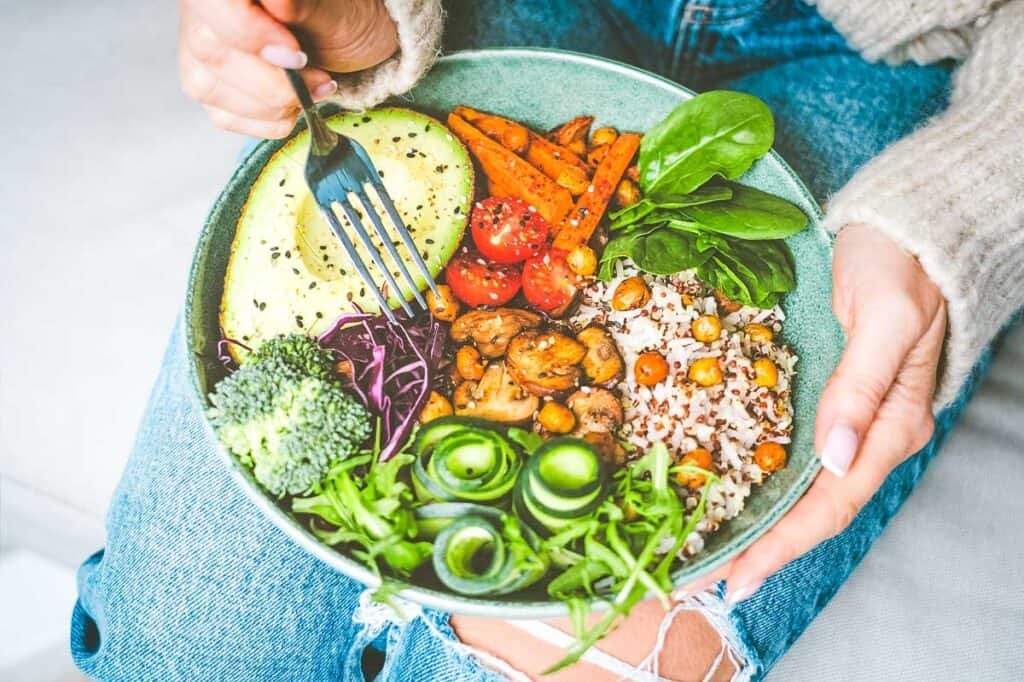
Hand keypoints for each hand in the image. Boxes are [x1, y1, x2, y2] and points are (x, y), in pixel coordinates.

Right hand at [178, 0, 398, 137]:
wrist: (353, 42)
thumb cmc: (344, 17)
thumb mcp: (336, 9)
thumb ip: (302, 5)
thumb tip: (277, 1)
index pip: (213, 3)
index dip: (248, 32)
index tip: (295, 56)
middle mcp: (204, 11)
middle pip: (207, 49)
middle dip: (273, 80)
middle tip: (319, 78)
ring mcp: (201, 49)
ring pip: (208, 87)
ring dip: (273, 104)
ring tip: (314, 88)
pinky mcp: (211, 88)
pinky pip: (223, 116)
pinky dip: (268, 120)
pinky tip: (295, 104)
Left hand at [682, 224, 946, 601]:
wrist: (902, 228)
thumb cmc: (900, 264)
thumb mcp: (885, 317)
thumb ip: (861, 386)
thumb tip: (837, 455)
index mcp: (891, 426)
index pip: (830, 504)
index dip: (781, 544)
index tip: (736, 577)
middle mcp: (868, 435)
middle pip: (810, 511)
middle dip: (758, 549)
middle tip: (698, 580)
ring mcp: (846, 420)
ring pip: (798, 490)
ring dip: (754, 525)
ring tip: (703, 553)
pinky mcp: (825, 399)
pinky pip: (789, 455)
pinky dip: (756, 484)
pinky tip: (724, 495)